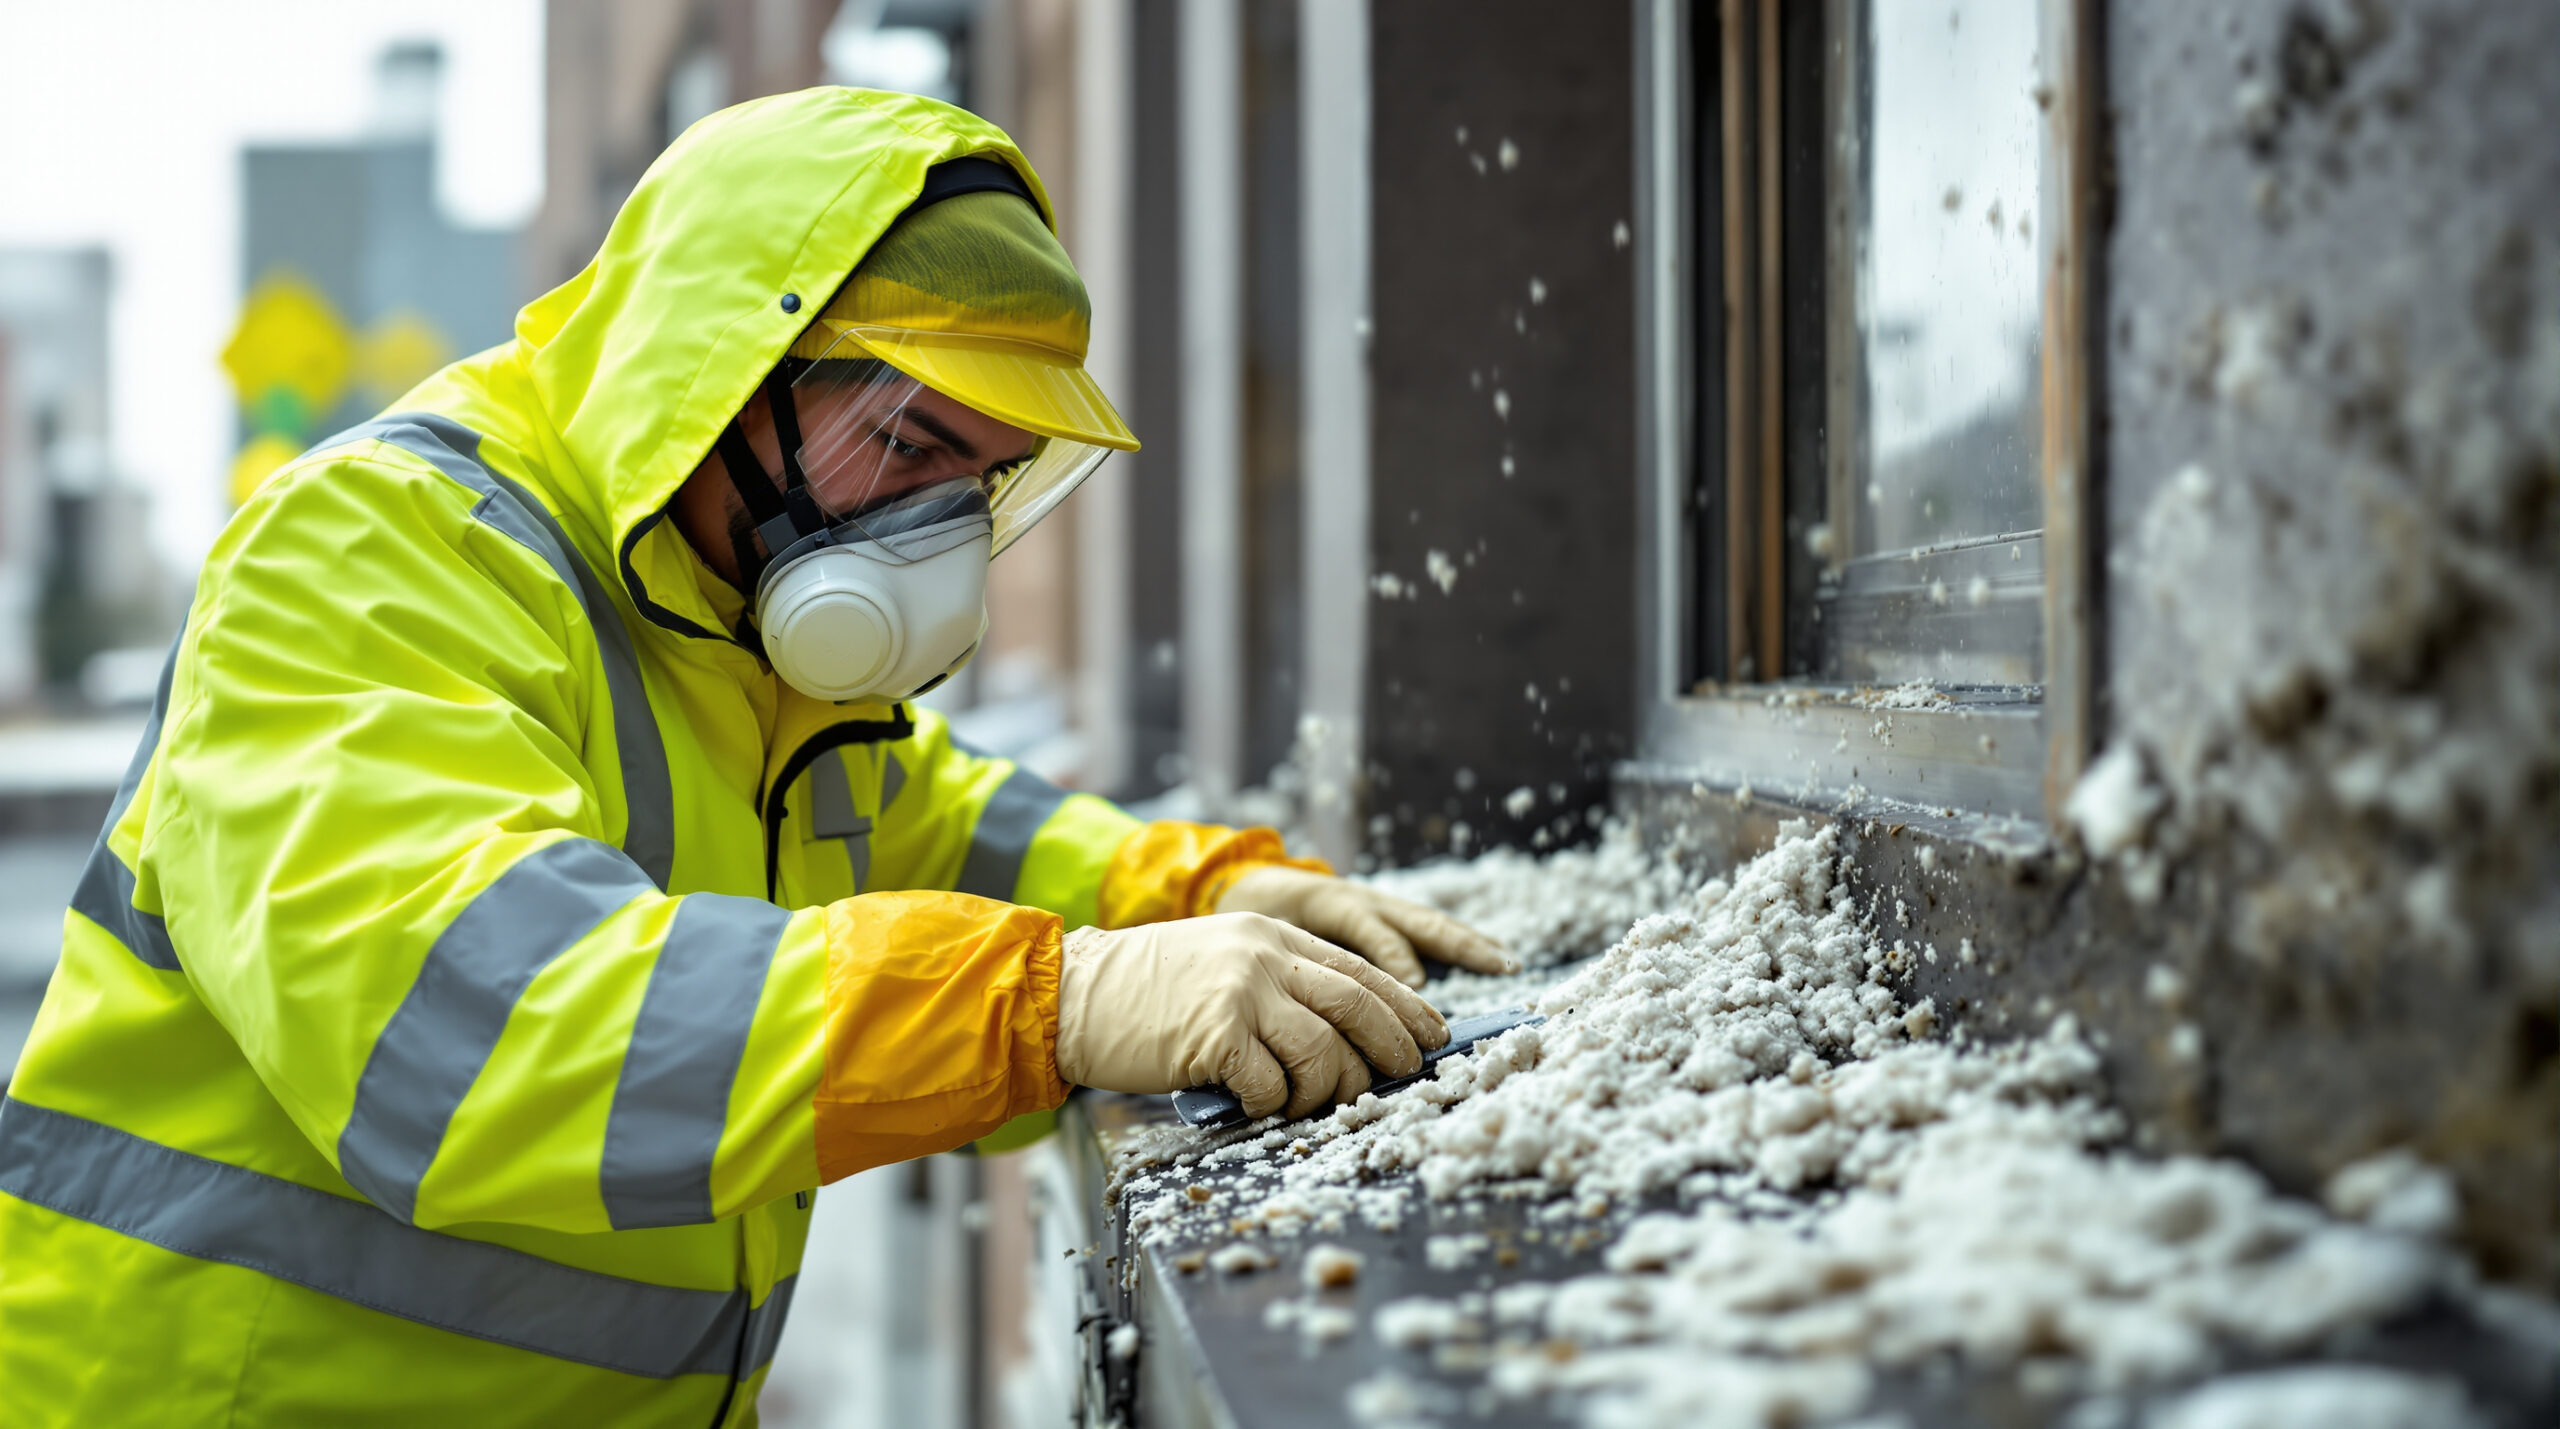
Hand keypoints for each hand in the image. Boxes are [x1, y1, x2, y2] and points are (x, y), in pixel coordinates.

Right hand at [1054, 913, 1450, 1120]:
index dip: (1406, 1008)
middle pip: (1358, 1007)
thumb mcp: (1222, 962)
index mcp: (1271, 935)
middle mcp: (1263, 956)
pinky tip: (1257, 1105)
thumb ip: (1280, 985)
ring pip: (1323, 1053)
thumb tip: (1347, 1039)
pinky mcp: (1214, 1035)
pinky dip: (1274, 1105)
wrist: (1072, 996)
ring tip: (1304, 1104)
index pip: (1360, 970)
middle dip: (1391, 1051)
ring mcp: (1240, 993)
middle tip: (1402, 1080)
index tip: (1432, 1037)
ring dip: (1327, 1092)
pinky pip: (1272, 1085)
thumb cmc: (1146, 994)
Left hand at [1214, 866, 1517, 988]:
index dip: (1393, 955)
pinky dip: (1461, 943)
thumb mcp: (1265, 939)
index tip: (1416, 984)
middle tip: (1496, 965)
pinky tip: (1491, 959)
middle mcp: (1364, 901)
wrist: (1249, 885)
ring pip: (1429, 923)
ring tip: (1506, 962)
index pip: (1369, 928)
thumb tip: (1310, 1017)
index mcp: (1331, 904)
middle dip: (1458, 943)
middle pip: (1416, 920)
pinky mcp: (1385, 915)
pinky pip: (1428, 929)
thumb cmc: (1255, 924)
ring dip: (1469, 942)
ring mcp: (1379, 905)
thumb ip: (1287, 969)